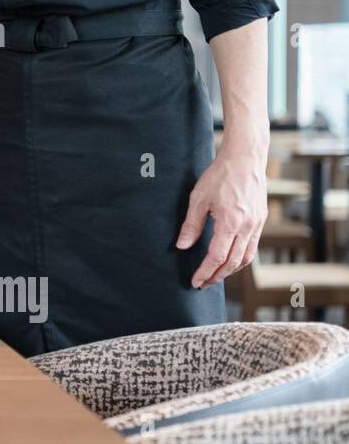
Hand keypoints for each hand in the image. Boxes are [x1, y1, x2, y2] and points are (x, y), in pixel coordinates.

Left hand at [175, 149, 267, 288]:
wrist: (245, 159)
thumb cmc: (219, 175)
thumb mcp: (198, 198)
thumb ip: (191, 225)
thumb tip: (182, 246)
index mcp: (231, 223)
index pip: (217, 257)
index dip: (205, 272)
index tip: (195, 281)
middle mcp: (247, 227)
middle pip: (232, 262)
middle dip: (216, 276)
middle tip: (203, 284)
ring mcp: (257, 225)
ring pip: (245, 257)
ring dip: (230, 270)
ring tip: (215, 276)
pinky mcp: (261, 220)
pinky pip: (252, 247)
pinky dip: (240, 258)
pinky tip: (229, 260)